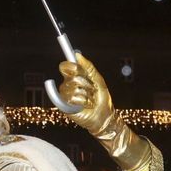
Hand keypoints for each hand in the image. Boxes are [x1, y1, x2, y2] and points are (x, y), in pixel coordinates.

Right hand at [58, 52, 154, 170]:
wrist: (105, 115)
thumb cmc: (102, 99)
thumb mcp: (98, 79)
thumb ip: (88, 67)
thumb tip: (77, 54)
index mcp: (74, 78)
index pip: (66, 67)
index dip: (71, 66)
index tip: (77, 67)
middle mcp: (67, 87)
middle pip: (72, 78)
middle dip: (86, 84)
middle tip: (92, 90)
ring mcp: (66, 97)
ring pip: (74, 89)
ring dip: (87, 95)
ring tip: (90, 100)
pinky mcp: (66, 107)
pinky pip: (72, 98)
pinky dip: (82, 102)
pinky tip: (85, 106)